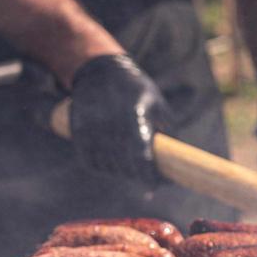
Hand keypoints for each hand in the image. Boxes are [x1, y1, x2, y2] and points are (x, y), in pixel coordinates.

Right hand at [69, 54, 167, 183]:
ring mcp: (92, 129)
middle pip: (124, 164)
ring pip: (107, 165)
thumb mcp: (157, 104)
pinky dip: (102, 168)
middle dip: (138, 177)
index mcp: (134, 116)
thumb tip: (177, 158)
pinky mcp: (78, 132)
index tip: (157, 184)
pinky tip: (113, 169)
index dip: (148, 174)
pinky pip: (90, 160)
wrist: (99, 72)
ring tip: (132, 174)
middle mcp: (111, 124)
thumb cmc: (136, 89)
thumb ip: (167, 130)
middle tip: (149, 181)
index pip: (141, 155)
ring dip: (120, 174)